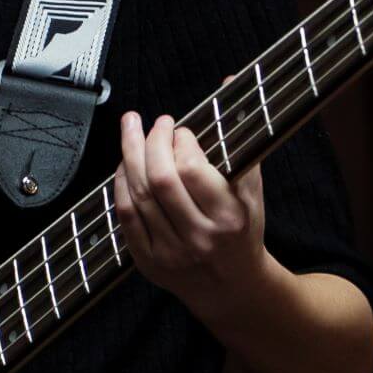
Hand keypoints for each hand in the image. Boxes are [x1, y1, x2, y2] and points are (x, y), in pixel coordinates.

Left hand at [112, 73, 266, 313]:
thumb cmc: (243, 229)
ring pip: (137, 195)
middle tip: (152, 122)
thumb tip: (228, 84)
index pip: (192, 170)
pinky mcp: (149, 263)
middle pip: (159, 179)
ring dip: (129, 156)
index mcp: (228, 217)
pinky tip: (124, 165)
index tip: (182, 130)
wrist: (233, 287)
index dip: (181, 142)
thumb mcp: (252, 188)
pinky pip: (125, 217)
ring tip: (131, 130)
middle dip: (150, 141)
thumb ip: (238, 139)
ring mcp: (171, 252)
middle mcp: (198, 237)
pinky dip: (119, 185)